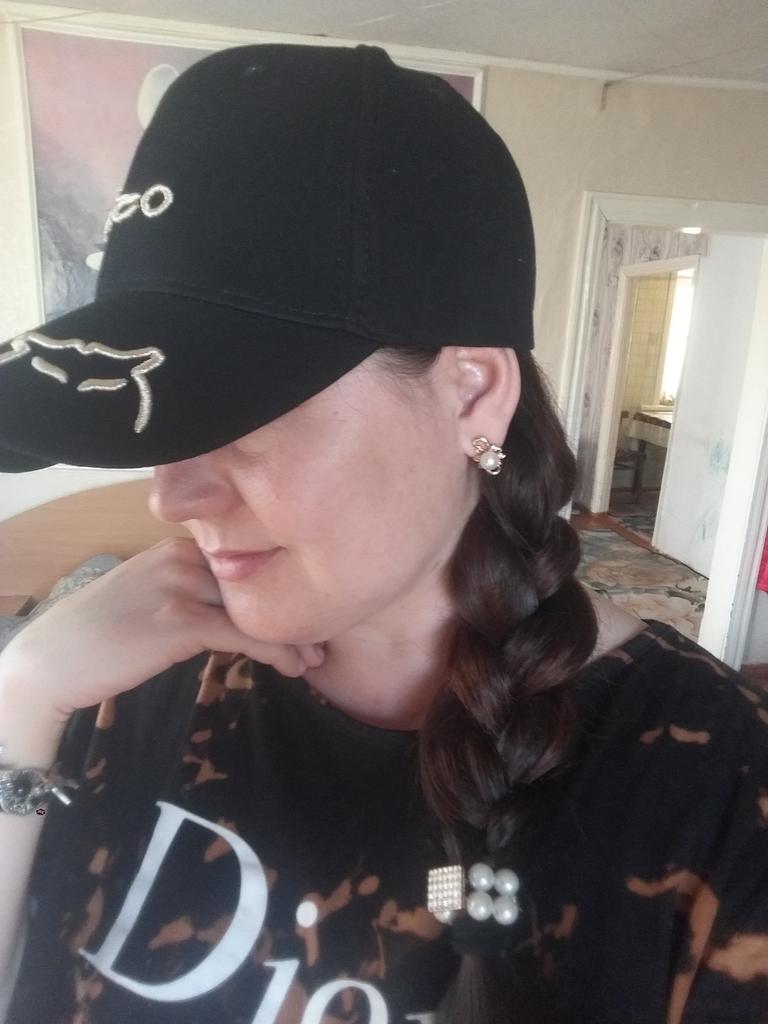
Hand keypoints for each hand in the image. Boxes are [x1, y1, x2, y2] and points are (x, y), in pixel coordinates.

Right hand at [0, 537, 324, 721]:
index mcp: (177, 546)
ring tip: (314, 661)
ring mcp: (180, 585)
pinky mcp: (179, 621)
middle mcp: (182, 556)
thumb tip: (236, 609)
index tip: (311, 614)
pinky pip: (243, 634)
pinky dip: (275, 652)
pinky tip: (293, 667)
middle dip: (295, 614)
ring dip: (292, 638)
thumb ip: (191, 589)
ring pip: (256, 608)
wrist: (54, 659)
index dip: (282, 590)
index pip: (246, 564)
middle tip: (323, 641)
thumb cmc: (101, 634)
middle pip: (258, 582)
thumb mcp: (150, 595)